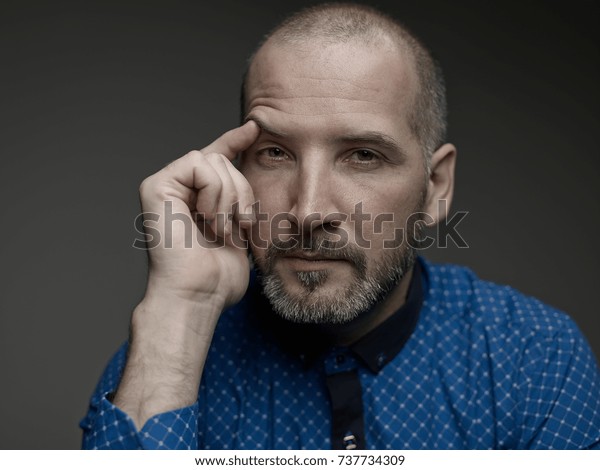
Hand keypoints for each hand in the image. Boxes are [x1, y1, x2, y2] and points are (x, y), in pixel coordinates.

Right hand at [114, 121, 259, 427]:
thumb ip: (239, 197)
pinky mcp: (155, 186)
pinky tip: (208, 220)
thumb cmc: (218, 274)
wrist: (198, 295)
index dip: (234, 141)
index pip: (216, 159)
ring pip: (214, 160)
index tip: (255, 128)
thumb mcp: (239, 228)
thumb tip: (251, 177)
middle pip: (222, 159)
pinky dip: (215, 194)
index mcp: (194, 199)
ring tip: (222, 231)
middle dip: (241, 191)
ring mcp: (164, 187)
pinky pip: (200, 164)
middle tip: (239, 227)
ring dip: (230, 199)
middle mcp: (176, 189)